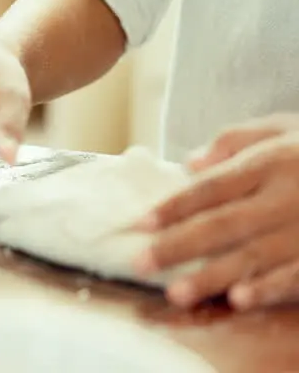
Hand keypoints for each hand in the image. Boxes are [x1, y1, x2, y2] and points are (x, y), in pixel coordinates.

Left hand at [136, 115, 298, 308]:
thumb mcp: (285, 126)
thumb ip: (237, 140)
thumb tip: (191, 163)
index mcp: (272, 162)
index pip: (212, 187)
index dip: (174, 206)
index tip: (142, 223)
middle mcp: (286, 195)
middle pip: (224, 224)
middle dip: (179, 246)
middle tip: (143, 263)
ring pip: (254, 255)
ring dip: (214, 276)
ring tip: (178, 293)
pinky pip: (297, 273)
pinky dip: (270, 287)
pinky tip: (241, 298)